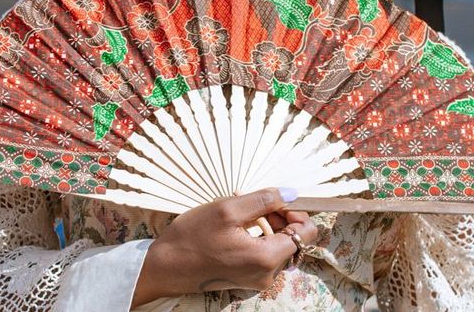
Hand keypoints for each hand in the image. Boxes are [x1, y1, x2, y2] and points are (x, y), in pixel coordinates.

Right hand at [130, 188, 316, 305]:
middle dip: (279, 217)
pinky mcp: (248, 278)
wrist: (166, 267)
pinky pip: (265, 254)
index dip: (296, 212)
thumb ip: (263, 200)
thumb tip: (291, 193)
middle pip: (294, 239)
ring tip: (242, 215)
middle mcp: (268, 274)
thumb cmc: (192, 237)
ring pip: (279, 245)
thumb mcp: (227, 209)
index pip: (306, 233)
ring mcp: (258, 279)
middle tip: (253, 204)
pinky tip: (237, 228)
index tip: (275, 200)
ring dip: (268, 226)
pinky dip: (258, 237)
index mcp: (267, 258)